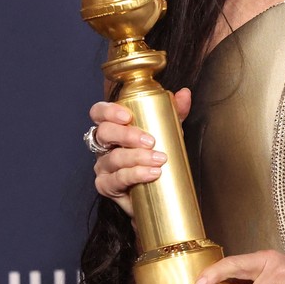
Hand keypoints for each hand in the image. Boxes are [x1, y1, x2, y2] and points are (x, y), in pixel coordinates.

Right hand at [89, 88, 191, 217]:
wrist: (156, 189)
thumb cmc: (155, 154)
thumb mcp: (166, 131)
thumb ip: (174, 112)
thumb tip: (184, 94)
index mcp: (113, 127)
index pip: (99, 113)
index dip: (109, 111)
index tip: (127, 116)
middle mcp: (103, 145)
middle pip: (104, 133)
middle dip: (127, 135)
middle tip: (150, 141)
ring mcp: (102, 166)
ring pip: (113, 158)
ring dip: (137, 158)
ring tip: (159, 160)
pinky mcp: (105, 186)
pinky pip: (117, 180)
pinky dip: (135, 175)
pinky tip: (151, 174)